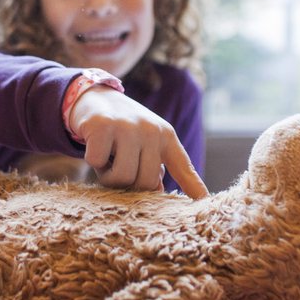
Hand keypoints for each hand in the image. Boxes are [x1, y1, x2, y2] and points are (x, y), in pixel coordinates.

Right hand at [69, 87, 208, 198]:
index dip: (195, 187)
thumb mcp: (145, 143)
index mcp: (166, 136)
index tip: (206, 202)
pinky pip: (98, 162)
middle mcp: (151, 130)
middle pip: (145, 182)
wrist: (94, 97)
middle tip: (119, 165)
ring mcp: (127, 127)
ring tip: (108, 157)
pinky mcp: (102, 126)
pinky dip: (93, 160)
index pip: (183, 166)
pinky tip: (94, 145)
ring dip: (108, 175)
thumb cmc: (122, 129)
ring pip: (122, 177)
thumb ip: (154, 166)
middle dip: (128, 182)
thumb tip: (157, 191)